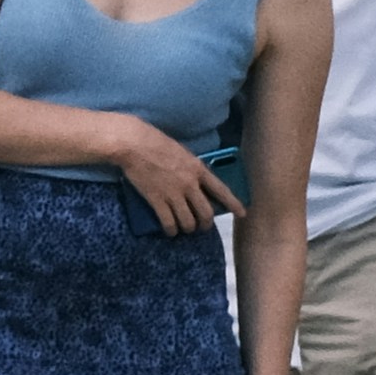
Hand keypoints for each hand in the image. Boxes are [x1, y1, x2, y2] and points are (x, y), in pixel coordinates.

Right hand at [102, 115, 236, 235]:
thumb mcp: (182, 152)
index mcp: (198, 170)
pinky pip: (169, 222)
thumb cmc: (155, 142)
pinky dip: (171, 230)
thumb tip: (197, 181)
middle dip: (205, 224)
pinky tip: (170, 232)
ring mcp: (174, 194)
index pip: (221, 190)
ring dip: (188, 228)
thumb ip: (192, 168)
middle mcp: (190, 184)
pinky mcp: (157, 200)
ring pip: (188, 222)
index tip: (242, 213)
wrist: (133, 143)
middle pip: (206, 213)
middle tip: (201, 227)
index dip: (233, 204)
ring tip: (185, 229)